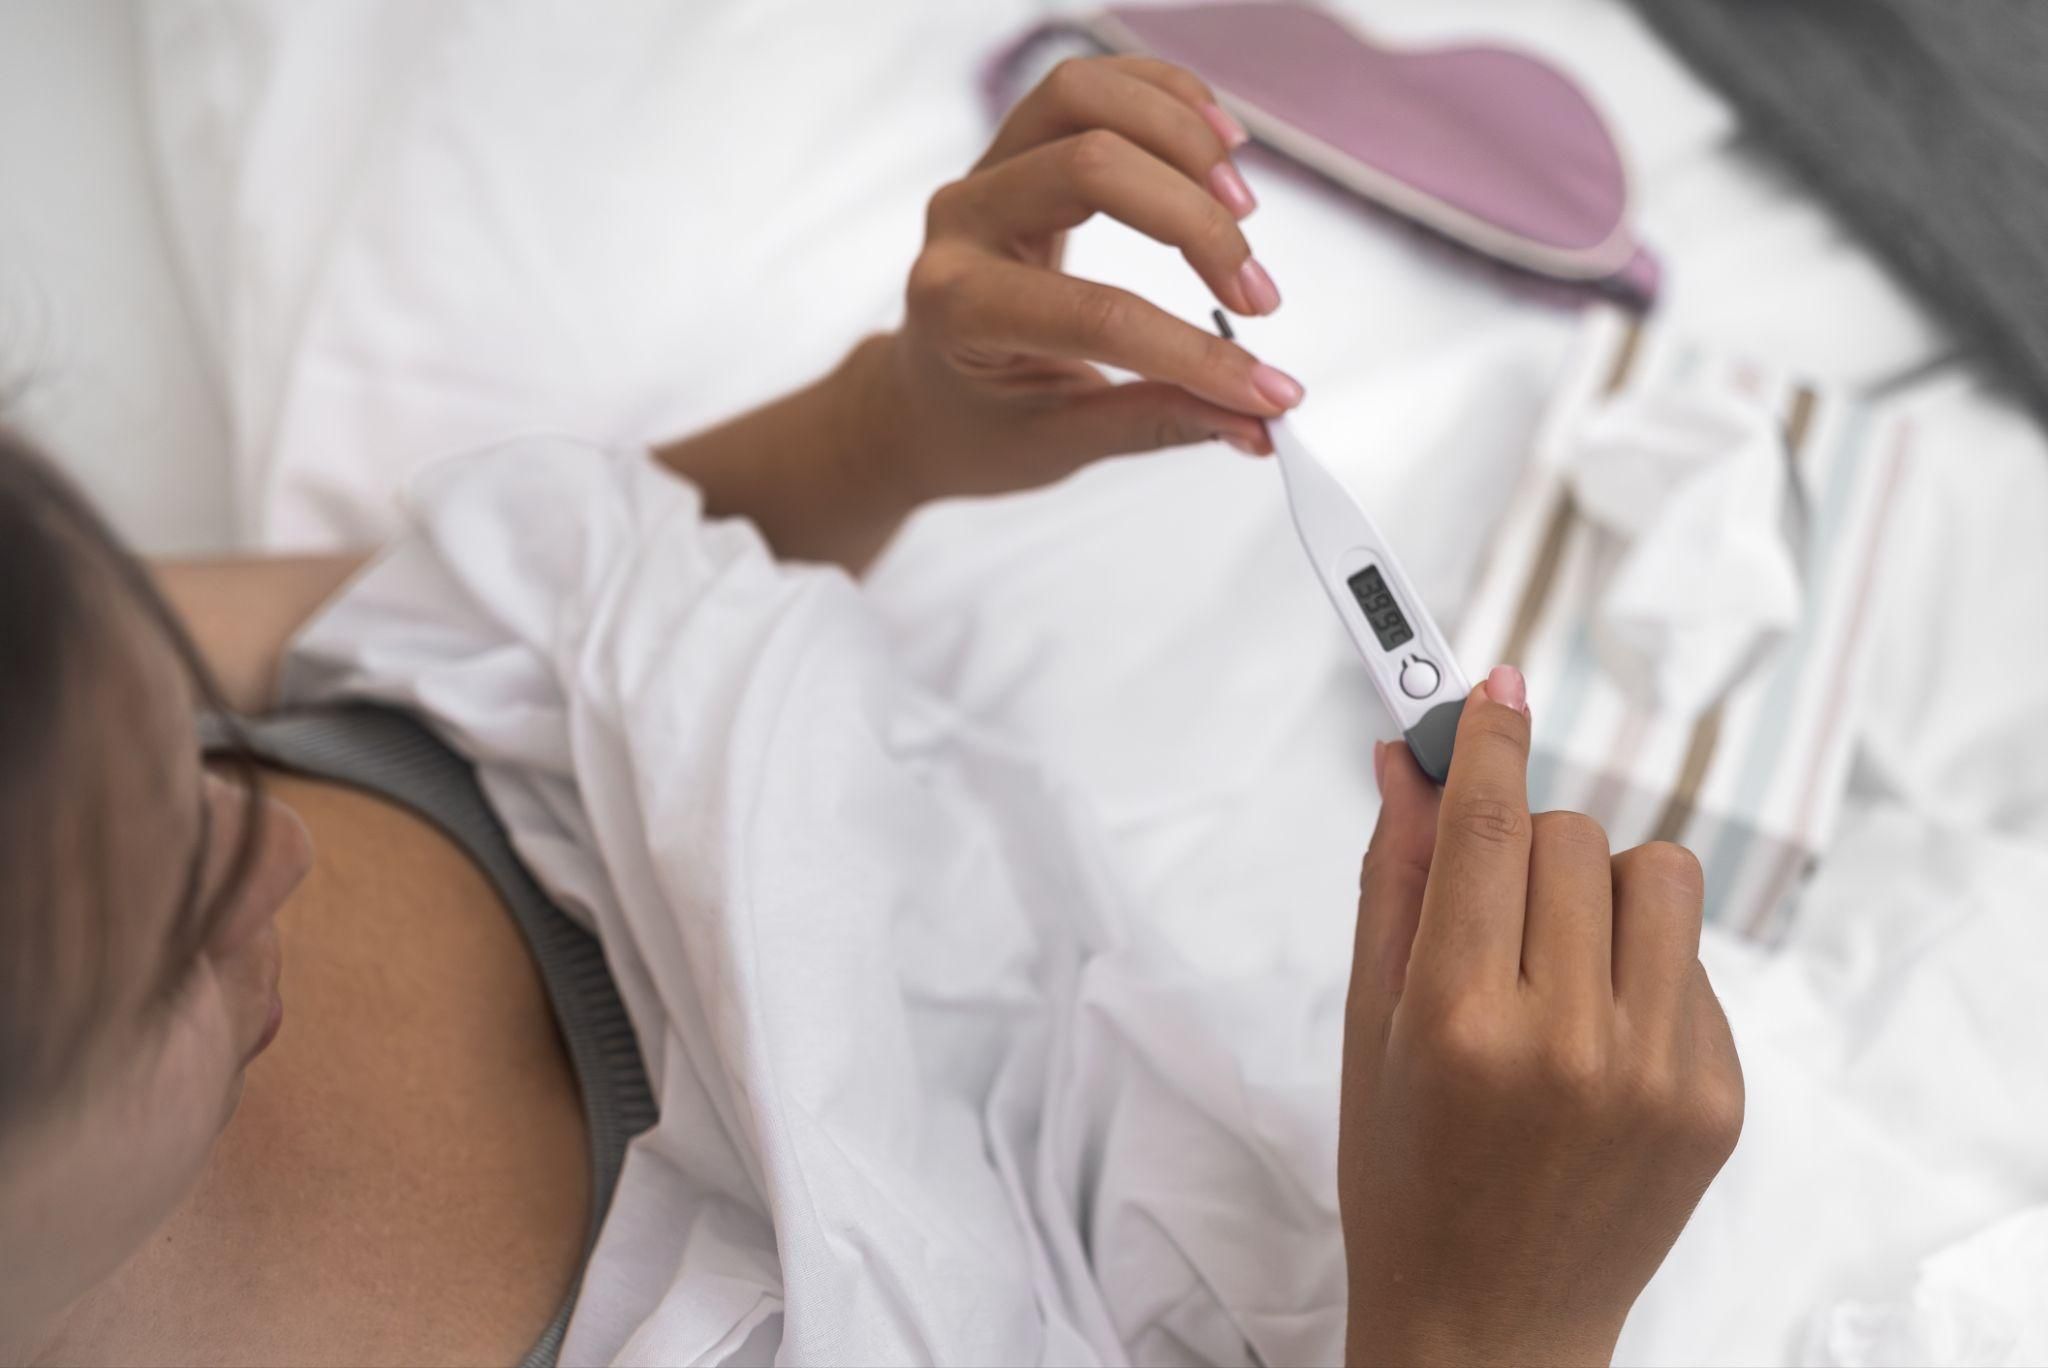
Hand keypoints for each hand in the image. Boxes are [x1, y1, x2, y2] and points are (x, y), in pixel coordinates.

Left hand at [878, 55, 1305, 500]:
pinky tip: (1223, 143)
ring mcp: (983, 173)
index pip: (1098, 315)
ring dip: (1183, 140)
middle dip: (1196, 226)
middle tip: (1257, 298)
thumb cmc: (980, 429)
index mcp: (960, 311)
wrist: (919, 398)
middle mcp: (961, 225)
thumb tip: (1262, 421)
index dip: (1195, 352)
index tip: (1267, 390)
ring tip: (1244, 207)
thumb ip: (1161, 423)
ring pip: (1083, 98)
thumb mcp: (1064, 444)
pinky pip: (1090, 86)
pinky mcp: (1014, 148)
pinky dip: (1165, 98)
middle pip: (1091, 168)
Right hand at [1340, 666, 1743, 1366]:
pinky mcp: (1720, 1099)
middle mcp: (1569, 1042)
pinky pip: (1694, 962)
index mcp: (1459, 1022)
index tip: (1493, 683)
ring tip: (1559, 967)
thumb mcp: (1366, 1027)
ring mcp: (1659, 1073)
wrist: (1490, 1322)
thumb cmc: (1403, 1175)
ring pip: (1660, 876)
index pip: (1492, 829)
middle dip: (1532, 843)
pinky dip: (1642, 972)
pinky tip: (1596, 1044)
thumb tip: (1409, 760)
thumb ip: (1391, 880)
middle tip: (1496, 908)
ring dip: (1603, 892)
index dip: (1493, 739)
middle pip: (1578, 837)